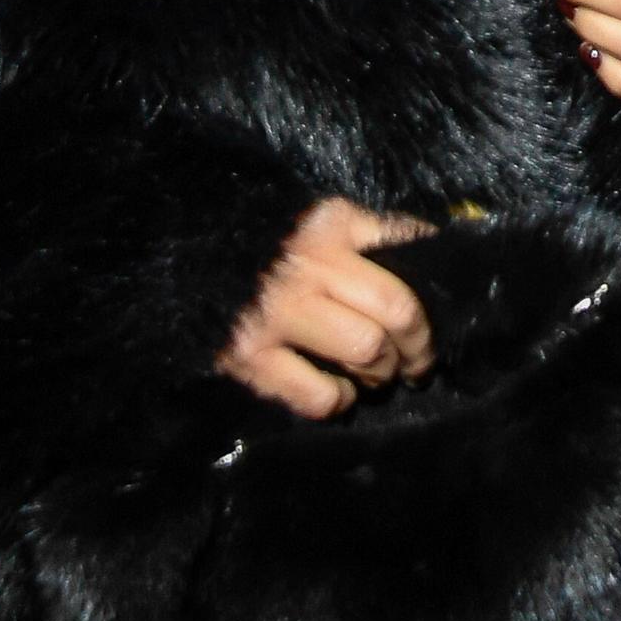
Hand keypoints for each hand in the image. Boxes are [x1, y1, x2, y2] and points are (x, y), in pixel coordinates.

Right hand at [218, 198, 435, 420]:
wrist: (177, 259)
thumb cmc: (256, 241)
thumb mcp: (311, 219)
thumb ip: (361, 233)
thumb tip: (427, 251)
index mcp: (328, 225)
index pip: (404, 245)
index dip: (436, 279)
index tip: (443, 304)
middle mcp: (308, 265)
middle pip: (398, 310)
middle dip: (419, 345)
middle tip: (418, 361)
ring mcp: (278, 312)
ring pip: (367, 351)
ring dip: (382, 373)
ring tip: (377, 376)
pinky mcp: (251, 356)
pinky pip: (320, 394)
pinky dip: (339, 400)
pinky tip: (337, 392)